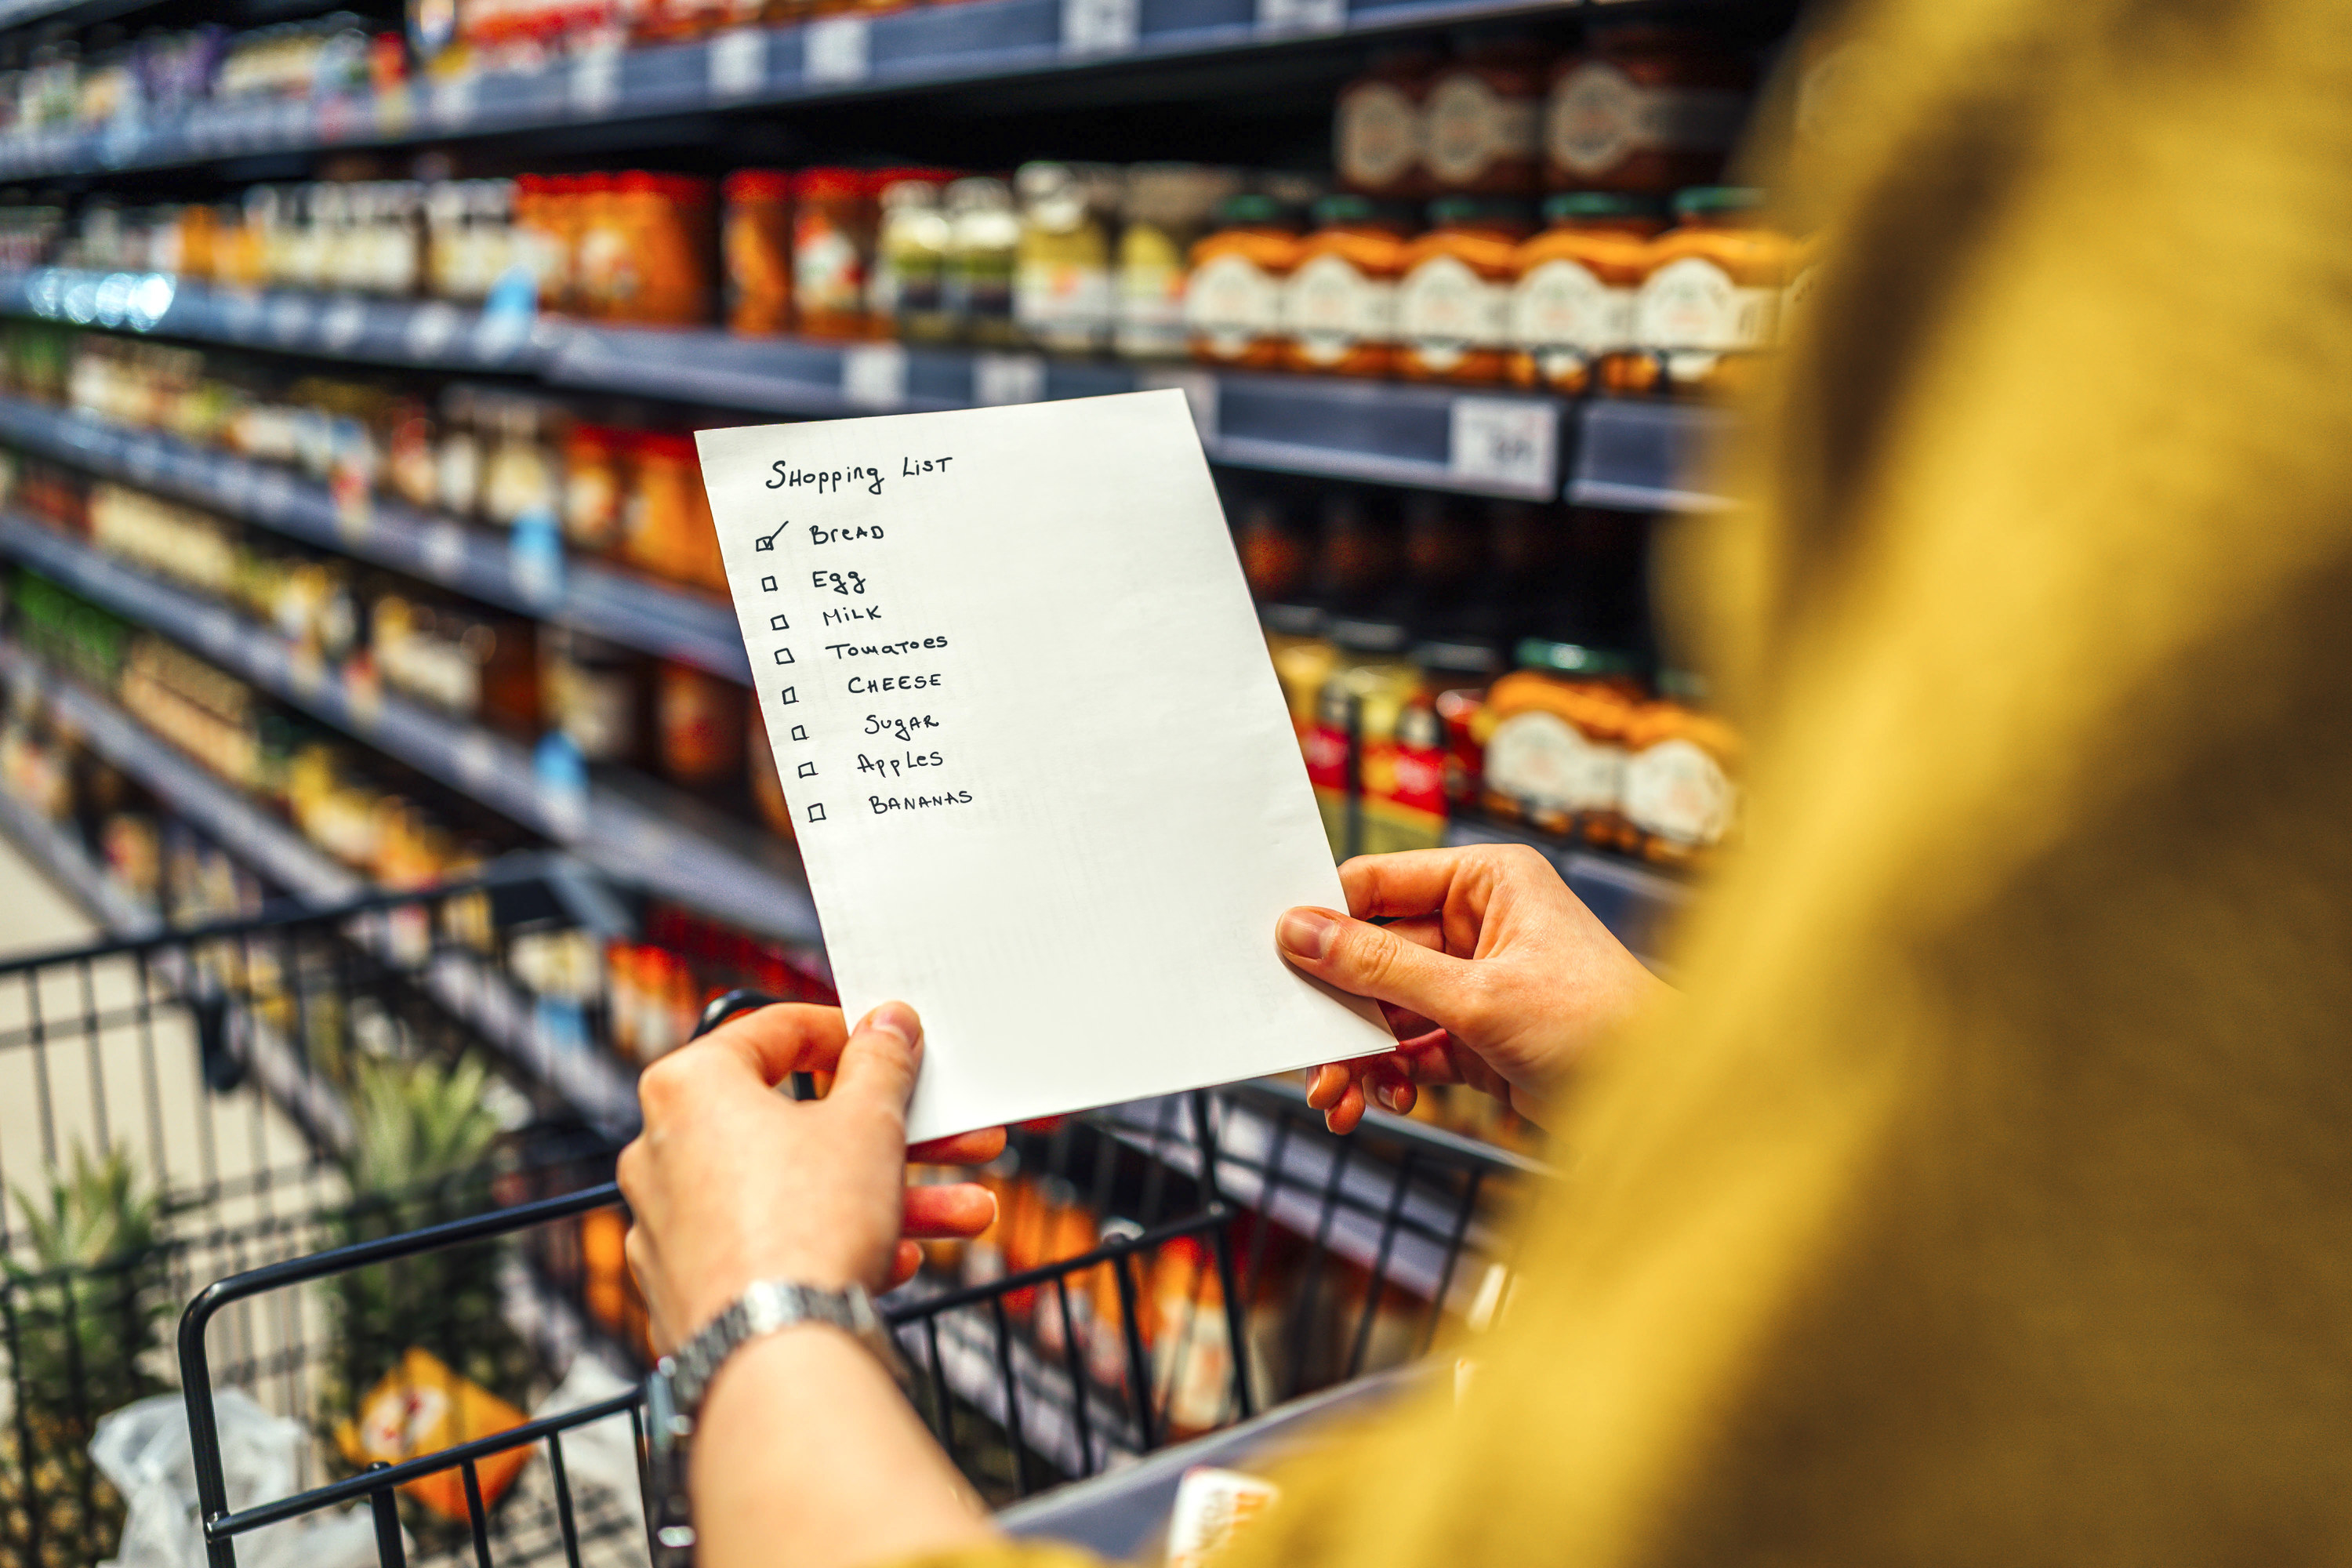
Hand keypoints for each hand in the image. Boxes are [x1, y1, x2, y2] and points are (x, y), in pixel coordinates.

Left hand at [617, 1001, 1004, 1352]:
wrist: (773, 1360)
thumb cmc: (807, 1227)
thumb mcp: (869, 1123)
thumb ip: (881, 1062)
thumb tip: (887, 1025)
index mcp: (690, 1087)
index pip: (774, 1032)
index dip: (848, 1036)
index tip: (893, 1048)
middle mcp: (664, 1149)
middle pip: (796, 1123)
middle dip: (892, 1135)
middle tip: (950, 1136)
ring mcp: (671, 1224)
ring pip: (795, 1190)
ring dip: (886, 1196)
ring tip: (966, 1213)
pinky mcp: (689, 1286)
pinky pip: (772, 1245)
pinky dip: (834, 1243)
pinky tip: (900, 1259)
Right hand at [1276, 844, 1674, 1132]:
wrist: (1668, 1105)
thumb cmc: (1601, 1026)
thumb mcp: (1477, 996)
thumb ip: (1381, 968)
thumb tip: (1300, 932)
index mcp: (1486, 881)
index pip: (1379, 885)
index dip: (1324, 921)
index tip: (1274, 958)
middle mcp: (1478, 923)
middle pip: (1373, 956)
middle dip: (1337, 1011)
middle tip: (1300, 1052)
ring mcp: (1477, 982)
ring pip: (1386, 1009)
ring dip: (1357, 1054)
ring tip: (1336, 1098)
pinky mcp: (1479, 1036)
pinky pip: (1411, 1047)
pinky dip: (1390, 1075)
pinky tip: (1384, 1101)